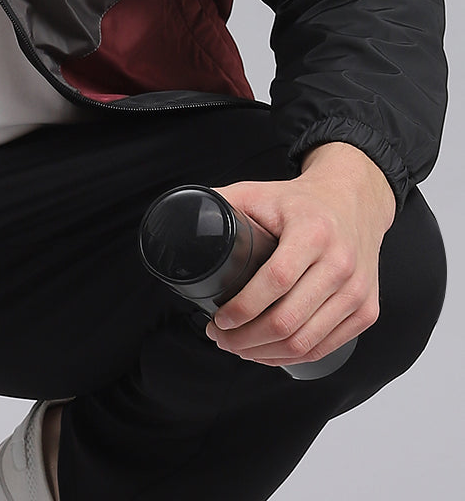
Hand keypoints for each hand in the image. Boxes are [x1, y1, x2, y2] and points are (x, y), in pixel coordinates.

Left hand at [204, 141, 395, 368]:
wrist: (353, 201)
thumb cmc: (300, 201)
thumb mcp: (260, 191)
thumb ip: (223, 203)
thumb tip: (183, 219)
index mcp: (312, 231)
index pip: (275, 280)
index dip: (242, 308)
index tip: (217, 318)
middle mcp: (340, 263)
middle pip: (288, 320)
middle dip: (246, 339)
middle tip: (220, 338)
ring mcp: (357, 290)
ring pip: (306, 342)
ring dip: (265, 354)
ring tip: (238, 348)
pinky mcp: (367, 310)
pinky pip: (326, 348)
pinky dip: (292, 358)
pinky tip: (269, 353)